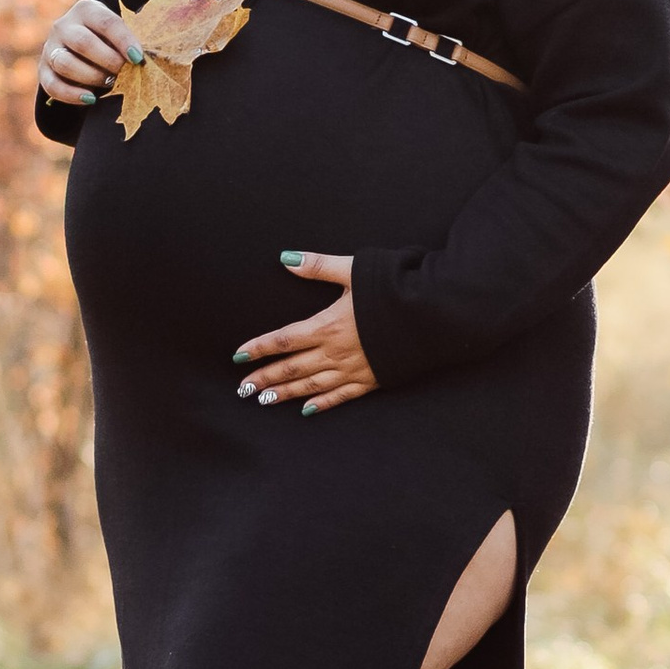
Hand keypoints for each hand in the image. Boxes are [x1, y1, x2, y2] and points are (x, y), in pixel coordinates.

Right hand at [38, 0, 140, 107]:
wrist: (79, 47)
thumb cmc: (108, 39)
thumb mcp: (117, 32)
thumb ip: (128, 41)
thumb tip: (142, 60)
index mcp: (86, 10)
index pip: (106, 23)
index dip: (123, 41)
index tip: (138, 58)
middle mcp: (63, 25)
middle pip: (83, 43)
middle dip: (108, 61)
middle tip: (124, 73)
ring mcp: (50, 47)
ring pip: (65, 63)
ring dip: (91, 77)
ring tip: (110, 83)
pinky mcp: (43, 70)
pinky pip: (52, 85)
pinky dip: (72, 94)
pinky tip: (91, 98)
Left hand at [235, 251, 377, 414]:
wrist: (431, 314)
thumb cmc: (392, 289)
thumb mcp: (352, 270)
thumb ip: (318, 266)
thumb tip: (286, 258)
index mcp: (327, 326)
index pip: (284, 339)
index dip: (259, 348)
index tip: (238, 356)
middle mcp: (335, 352)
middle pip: (291, 368)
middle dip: (264, 378)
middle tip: (241, 389)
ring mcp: (352, 369)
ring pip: (310, 386)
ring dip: (285, 394)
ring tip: (263, 400)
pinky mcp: (371, 380)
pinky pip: (340, 396)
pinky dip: (321, 404)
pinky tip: (307, 410)